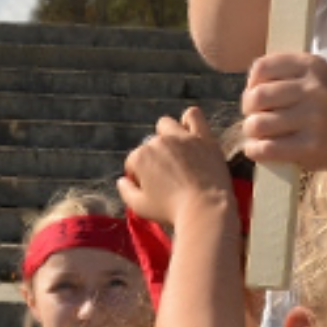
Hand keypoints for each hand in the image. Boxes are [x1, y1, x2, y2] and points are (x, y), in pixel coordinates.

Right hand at [119, 109, 234, 227]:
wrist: (205, 209)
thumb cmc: (171, 211)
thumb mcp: (139, 207)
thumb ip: (125, 191)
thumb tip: (122, 180)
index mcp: (140, 157)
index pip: (134, 161)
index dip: (140, 177)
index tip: (152, 189)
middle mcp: (159, 142)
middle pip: (150, 145)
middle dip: (154, 158)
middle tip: (166, 176)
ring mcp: (182, 137)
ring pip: (166, 124)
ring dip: (167, 135)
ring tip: (175, 153)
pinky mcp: (204, 137)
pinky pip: (193, 115)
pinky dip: (190, 121)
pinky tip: (191, 134)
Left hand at [241, 55, 326, 170]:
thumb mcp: (318, 79)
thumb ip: (286, 76)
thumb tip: (248, 89)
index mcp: (313, 66)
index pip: (262, 67)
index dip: (252, 83)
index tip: (257, 93)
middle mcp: (314, 89)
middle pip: (257, 96)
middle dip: (249, 109)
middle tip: (256, 116)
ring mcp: (314, 119)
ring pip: (258, 123)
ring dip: (252, 131)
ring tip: (259, 134)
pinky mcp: (312, 148)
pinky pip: (267, 149)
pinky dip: (256, 150)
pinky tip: (260, 150)